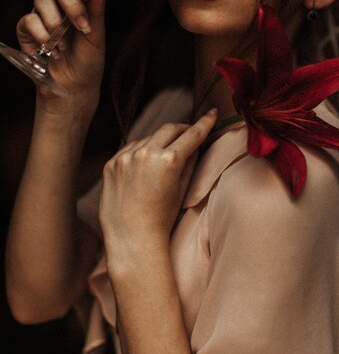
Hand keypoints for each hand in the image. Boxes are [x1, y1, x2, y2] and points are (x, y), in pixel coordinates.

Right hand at [16, 0, 113, 103]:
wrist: (74, 87)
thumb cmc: (88, 61)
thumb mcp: (97, 37)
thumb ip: (98, 10)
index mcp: (81, 3)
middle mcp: (60, 5)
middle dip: (71, 3)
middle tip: (81, 25)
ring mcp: (42, 15)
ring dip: (55, 23)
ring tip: (65, 44)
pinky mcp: (26, 29)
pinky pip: (29, 20)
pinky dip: (42, 35)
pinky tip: (52, 50)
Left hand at [100, 109, 216, 261]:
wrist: (131, 239)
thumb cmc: (162, 218)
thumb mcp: (182, 189)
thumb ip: (190, 162)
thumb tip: (196, 144)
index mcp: (169, 160)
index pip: (192, 134)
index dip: (204, 123)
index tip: (212, 113)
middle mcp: (146, 153)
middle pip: (169, 129)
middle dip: (181, 128)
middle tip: (189, 132)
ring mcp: (125, 157)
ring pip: (148, 138)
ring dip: (159, 142)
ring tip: (164, 158)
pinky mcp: (111, 163)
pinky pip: (130, 149)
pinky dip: (140, 152)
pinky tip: (144, 166)